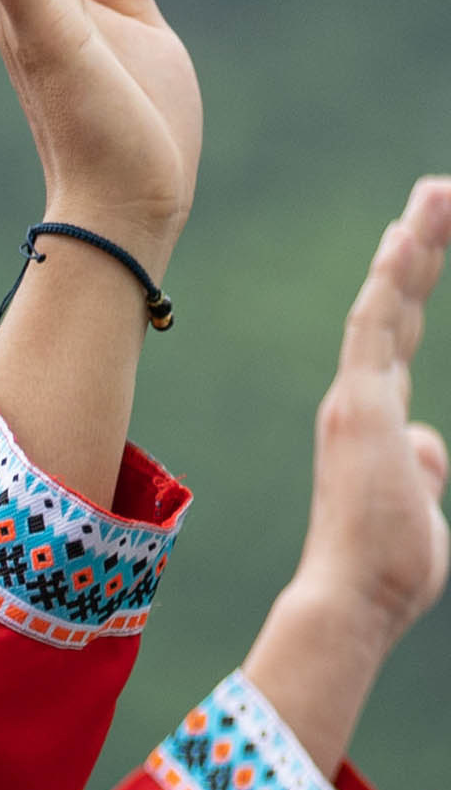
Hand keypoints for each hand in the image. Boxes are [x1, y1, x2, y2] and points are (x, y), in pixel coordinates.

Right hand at [285, 182, 450, 651]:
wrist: (354, 600)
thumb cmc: (390, 568)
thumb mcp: (424, 505)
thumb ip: (424, 465)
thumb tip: (429, 445)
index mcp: (374, 420)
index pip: (398, 332)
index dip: (416, 281)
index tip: (429, 236)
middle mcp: (359, 400)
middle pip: (394, 304)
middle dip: (419, 244)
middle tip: (435, 189)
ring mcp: (356, 400)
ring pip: (387, 304)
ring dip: (412, 245)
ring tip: (433, 192)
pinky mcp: (359, 407)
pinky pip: (374, 329)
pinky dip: (389, 280)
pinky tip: (403, 237)